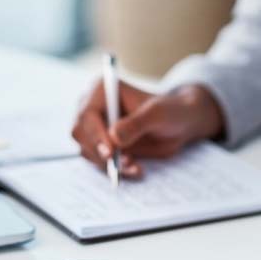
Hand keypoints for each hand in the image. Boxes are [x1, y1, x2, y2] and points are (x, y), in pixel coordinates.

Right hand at [71, 80, 223, 176]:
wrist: (180, 124)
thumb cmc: (170, 111)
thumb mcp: (157, 114)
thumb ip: (136, 124)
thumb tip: (114, 137)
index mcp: (102, 90)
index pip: (86, 114)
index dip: (95, 134)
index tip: (110, 152)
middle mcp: (94, 108)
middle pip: (80, 134)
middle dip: (99, 152)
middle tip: (122, 164)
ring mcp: (96, 128)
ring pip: (88, 151)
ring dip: (109, 163)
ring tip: (134, 166)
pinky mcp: (103, 145)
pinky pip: (99, 162)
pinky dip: (115, 169)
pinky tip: (135, 169)